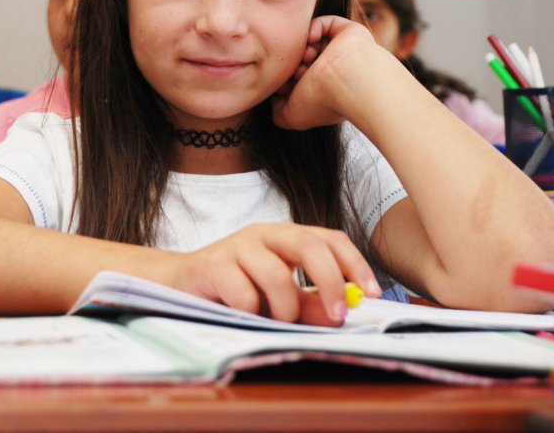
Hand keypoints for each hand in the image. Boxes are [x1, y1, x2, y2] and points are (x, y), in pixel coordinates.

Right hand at [168, 222, 381, 325]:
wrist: (180, 285)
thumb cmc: (235, 291)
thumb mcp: (280, 299)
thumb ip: (310, 304)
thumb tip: (339, 313)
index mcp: (286, 238)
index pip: (330, 239)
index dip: (355, 264)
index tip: (373, 293)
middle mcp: (264, 234)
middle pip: (309, 244)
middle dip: (331, 281)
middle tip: (338, 314)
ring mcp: (238, 246)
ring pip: (278, 275)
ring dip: (284, 309)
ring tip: (272, 319)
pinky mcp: (214, 264)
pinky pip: (245, 295)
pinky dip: (252, 313)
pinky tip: (241, 314)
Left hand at [272, 15, 387, 130]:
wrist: (348, 83)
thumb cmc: (322, 102)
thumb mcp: (293, 116)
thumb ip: (278, 111)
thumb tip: (274, 99)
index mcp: (325, 90)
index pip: (297, 79)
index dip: (285, 80)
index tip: (284, 87)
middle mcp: (334, 72)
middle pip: (302, 60)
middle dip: (293, 65)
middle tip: (296, 72)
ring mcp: (342, 52)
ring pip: (314, 43)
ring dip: (303, 48)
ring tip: (306, 57)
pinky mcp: (349, 33)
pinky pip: (326, 23)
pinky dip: (314, 28)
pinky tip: (311, 40)